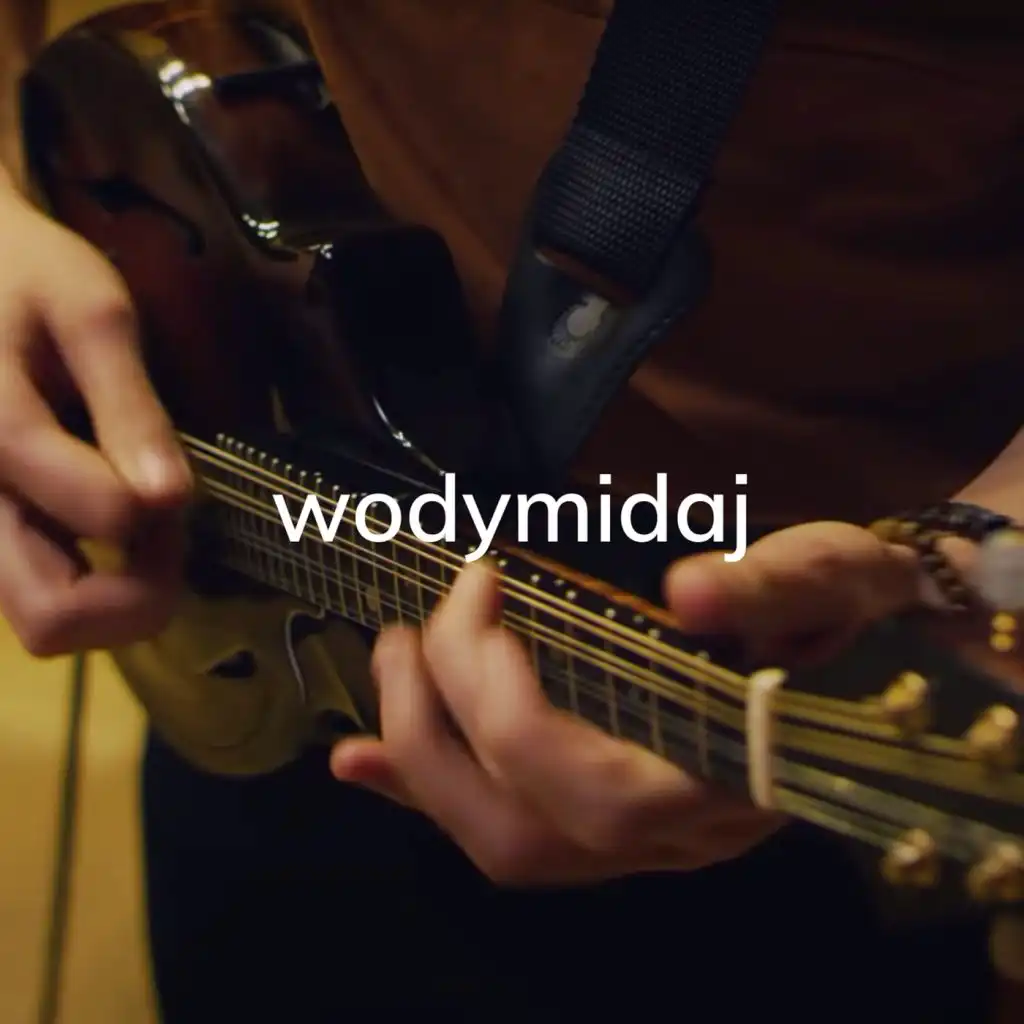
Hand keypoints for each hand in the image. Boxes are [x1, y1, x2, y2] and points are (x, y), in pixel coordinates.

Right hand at [0, 188, 191, 655]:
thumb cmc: (27, 277)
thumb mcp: (94, 314)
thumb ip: (129, 407)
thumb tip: (170, 499)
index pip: (108, 517)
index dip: (169, 518)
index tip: (176, 485)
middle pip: (49, 620)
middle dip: (135, 598)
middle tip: (165, 537)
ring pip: (39, 620)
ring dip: (112, 597)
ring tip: (137, 525)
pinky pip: (33, 591)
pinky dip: (85, 583)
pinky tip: (104, 523)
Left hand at [330, 522, 930, 884]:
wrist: (871, 648)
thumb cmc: (854, 613)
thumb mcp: (838, 577)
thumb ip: (780, 585)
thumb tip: (689, 591)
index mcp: (733, 783)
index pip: (585, 784)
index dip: (504, 690)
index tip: (484, 581)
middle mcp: (680, 835)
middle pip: (521, 830)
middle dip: (438, 724)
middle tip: (411, 623)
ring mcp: (641, 840)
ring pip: (503, 845)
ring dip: (419, 758)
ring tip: (388, 663)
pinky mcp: (611, 820)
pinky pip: (503, 828)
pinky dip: (422, 792)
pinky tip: (361, 760)